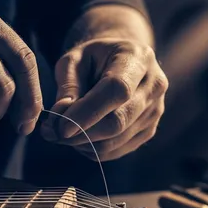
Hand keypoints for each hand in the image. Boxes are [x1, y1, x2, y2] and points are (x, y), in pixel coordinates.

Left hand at [41, 38, 167, 160]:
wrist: (121, 61)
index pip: (117, 90)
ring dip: (83, 143)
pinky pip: (118, 150)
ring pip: (116, 140)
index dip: (89, 112)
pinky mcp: (149, 129)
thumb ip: (68, 86)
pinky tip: (80, 136)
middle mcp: (154, 85)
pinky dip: (93, 149)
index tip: (61, 127)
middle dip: (81, 132)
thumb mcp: (75, 59)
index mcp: (138, 58)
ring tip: (61, 133)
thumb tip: (61, 115)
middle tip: (52, 133)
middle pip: (119, 120)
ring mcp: (155, 110)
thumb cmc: (94, 58)